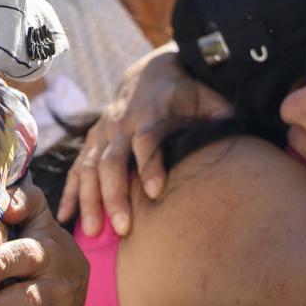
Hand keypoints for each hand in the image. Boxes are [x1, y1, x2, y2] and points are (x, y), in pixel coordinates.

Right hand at [58, 43, 229, 236]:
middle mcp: (121, 125)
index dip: (149, 165)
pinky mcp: (93, 142)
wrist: (149, 74)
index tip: (155, 193)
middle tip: (123, 228)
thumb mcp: (206, 98)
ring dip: (89, 199)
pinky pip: (77, 169)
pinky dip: (70, 193)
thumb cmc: (185, 95)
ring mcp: (103, 134)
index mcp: (150, 115)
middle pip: (112, 161)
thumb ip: (220, 115)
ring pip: (90, 167)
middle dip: (114, 195)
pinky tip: (66, 218)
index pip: (147, 141)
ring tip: (93, 231)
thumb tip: (239, 129)